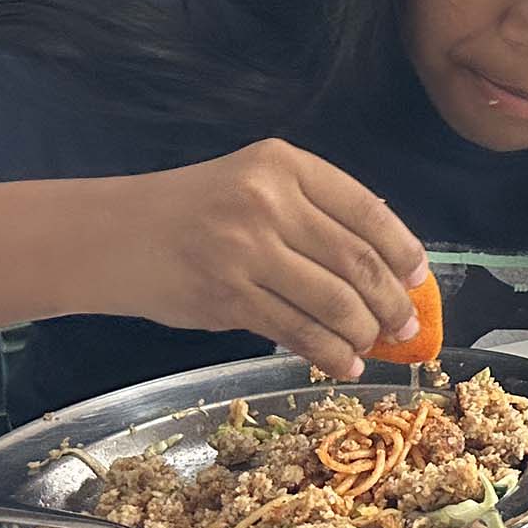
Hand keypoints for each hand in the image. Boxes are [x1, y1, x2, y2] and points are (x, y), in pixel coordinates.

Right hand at [86, 140, 428, 379]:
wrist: (109, 236)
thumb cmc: (192, 209)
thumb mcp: (254, 183)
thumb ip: (312, 209)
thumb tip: (387, 256)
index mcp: (283, 165)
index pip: (366, 210)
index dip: (403, 249)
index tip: (418, 276)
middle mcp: (267, 202)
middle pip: (357, 260)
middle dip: (392, 300)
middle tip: (408, 324)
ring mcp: (246, 251)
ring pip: (332, 300)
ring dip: (364, 331)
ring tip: (376, 344)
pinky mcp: (227, 297)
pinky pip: (296, 330)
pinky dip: (328, 352)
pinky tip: (343, 362)